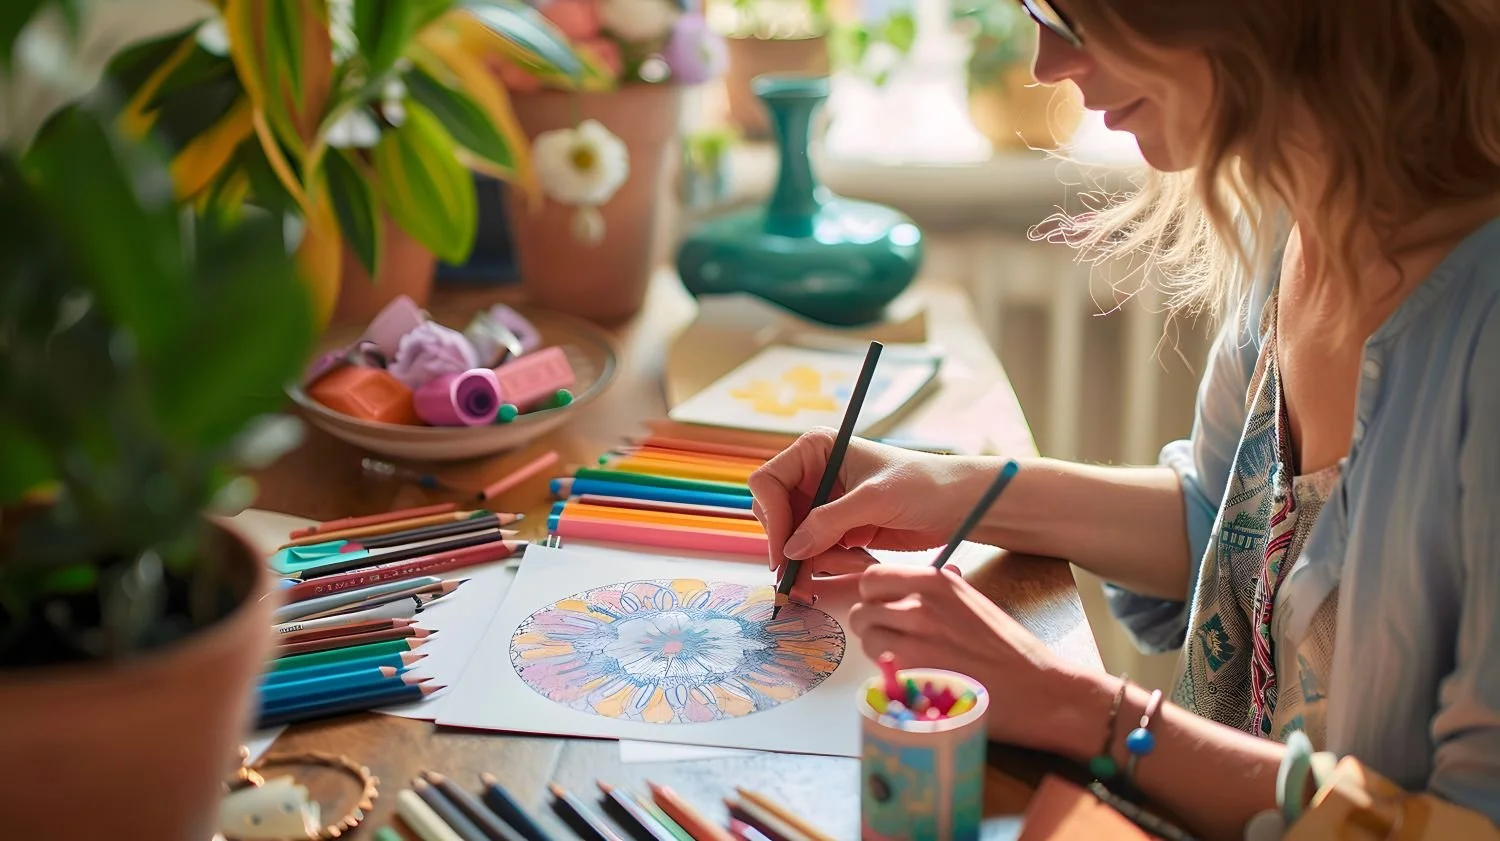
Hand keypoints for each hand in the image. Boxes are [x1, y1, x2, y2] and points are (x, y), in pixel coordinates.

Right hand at [747, 429, 987, 580]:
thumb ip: (829, 522)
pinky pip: (817, 553)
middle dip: (792, 548)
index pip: (769, 483)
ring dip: (817, 560)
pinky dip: (832, 564)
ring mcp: (825, 503)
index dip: (772, 519)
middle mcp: (814, 474)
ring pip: (795, 541)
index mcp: (816, 450)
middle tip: (804, 580)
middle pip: (776, 516)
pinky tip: (862, 561)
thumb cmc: (924, 485)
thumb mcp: (875, 499)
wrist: (959, 505)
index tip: (784, 554)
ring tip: (856, 563)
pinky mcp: (839, 528)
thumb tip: (790, 550)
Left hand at [848, 564, 1090, 753]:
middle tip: (895, 640)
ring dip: (880, 652)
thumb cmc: (1010, 649)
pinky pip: (879, 672)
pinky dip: (890, 678)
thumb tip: (926, 577)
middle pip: (862, 612)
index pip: (872, 578)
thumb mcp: (974, 602)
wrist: (1038, 691)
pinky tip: (915, 681)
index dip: (873, 596)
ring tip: (908, 662)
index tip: (883, 607)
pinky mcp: (912, 679)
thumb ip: (942, 591)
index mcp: (934, 582)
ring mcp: (913, 643)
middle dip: (873, 626)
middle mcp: (919, 607)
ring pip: (868, 642)